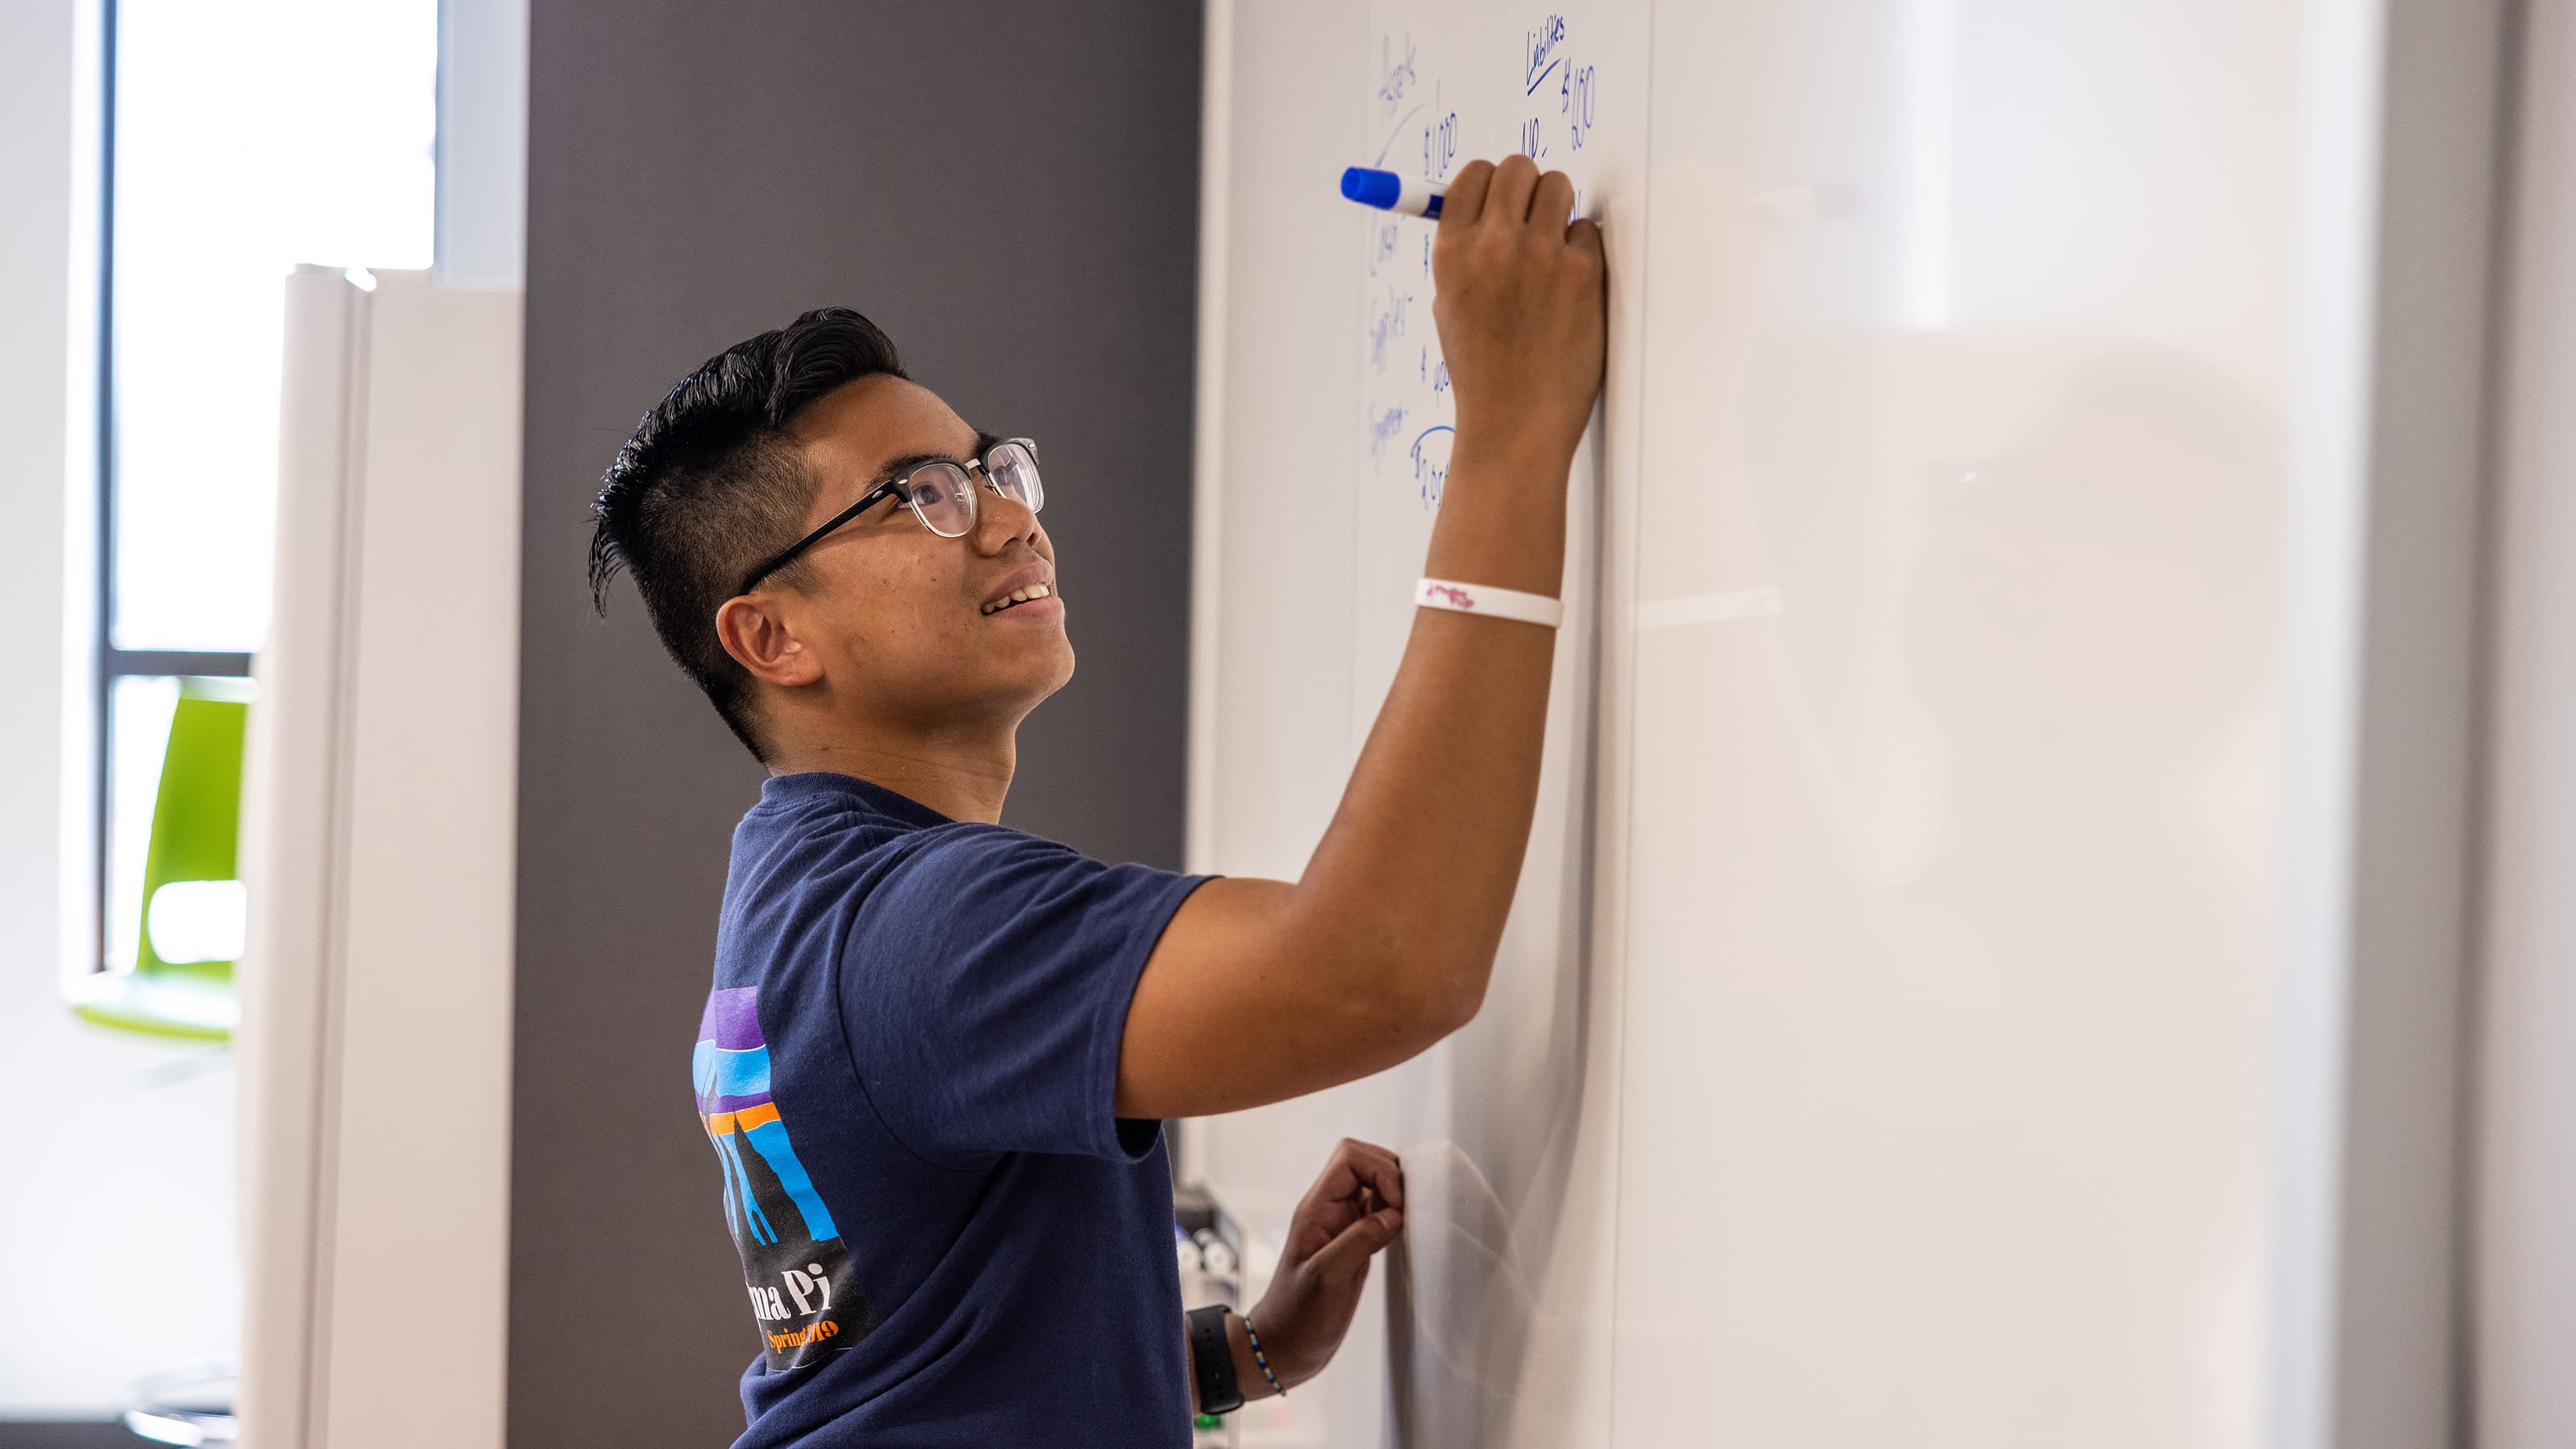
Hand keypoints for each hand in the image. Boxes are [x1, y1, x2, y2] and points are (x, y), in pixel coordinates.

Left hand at [1243, 1138, 1405, 1390]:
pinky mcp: (1355, 1243)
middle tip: (1404, 1212)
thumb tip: (1394, 1213)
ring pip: (1374, 1185)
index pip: (1349, 1157)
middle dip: (1391, 1176)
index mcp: (1316, 1209)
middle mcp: (1329, 1210)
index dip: (1379, 1170)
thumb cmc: (1297, 1318)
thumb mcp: (1327, 1279)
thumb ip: (1360, 1241)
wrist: (1285, 1347)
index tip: (1395, 1205)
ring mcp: (1342, 1226)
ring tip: (1404, 1224)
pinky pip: (1379, 1212)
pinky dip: (1395, 1215)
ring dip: (1395, 1195)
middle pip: (1364, 1162)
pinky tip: (1400, 1235)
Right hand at [1431, 154, 1607, 467]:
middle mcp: (1493, 245)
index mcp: (1452, 253)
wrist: (1516, 422)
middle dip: (1525, 187)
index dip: (1489, 182)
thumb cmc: (1483, 372)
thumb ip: (1463, 252)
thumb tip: (1479, 205)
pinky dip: (1581, 250)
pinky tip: (1570, 288)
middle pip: (1518, 168)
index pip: (1472, 176)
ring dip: (1556, 208)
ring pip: (1558, 186)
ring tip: (1551, 248)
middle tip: (1530, 215)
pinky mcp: (1583, 272)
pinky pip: (1587, 231)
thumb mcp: (1450, 306)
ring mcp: (1541, 256)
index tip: (1498, 195)